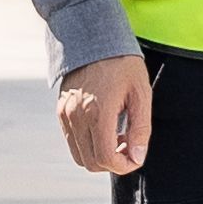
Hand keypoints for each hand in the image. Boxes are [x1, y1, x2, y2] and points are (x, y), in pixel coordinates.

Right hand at [55, 53, 152, 175]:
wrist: (92, 37)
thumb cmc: (122, 63)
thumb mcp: (141, 93)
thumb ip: (141, 129)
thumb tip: (137, 157)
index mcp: (98, 113)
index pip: (106, 159)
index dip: (124, 166)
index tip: (136, 156)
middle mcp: (76, 117)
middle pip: (92, 163)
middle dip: (113, 163)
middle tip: (129, 144)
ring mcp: (65, 115)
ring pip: (80, 156)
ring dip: (100, 155)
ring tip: (117, 135)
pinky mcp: (60, 112)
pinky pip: (72, 142)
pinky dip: (88, 145)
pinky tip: (104, 128)